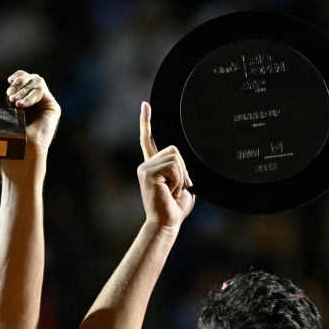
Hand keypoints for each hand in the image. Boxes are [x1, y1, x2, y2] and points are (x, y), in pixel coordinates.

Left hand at [8, 70, 59, 153]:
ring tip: (15, 101)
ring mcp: (46, 103)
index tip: (9, 80)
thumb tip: (8, 82)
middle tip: (10, 93)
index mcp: (26, 100)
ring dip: (24, 89)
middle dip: (19, 82)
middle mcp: (37, 100)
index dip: (18, 76)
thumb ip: (11, 97)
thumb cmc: (13, 136)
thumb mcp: (8, 112)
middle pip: (31, 78)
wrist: (23, 150)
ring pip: (37, 81)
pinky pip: (42, 90)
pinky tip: (23, 105)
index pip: (25, 79)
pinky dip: (31, 95)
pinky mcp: (53, 107)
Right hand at [139, 101, 194, 227]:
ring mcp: (145, 168)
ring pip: (175, 157)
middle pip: (174, 149)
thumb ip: (181, 170)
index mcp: (153, 166)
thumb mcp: (182, 185)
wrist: (166, 223)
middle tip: (177, 188)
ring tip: (172, 191)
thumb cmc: (175, 208)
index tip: (144, 105)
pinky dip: (178, 180)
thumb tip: (183, 163)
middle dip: (183, 169)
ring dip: (181, 176)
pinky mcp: (147, 172)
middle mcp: (145, 164)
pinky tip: (169, 192)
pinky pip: (173, 166)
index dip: (146, 122)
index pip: (148, 140)